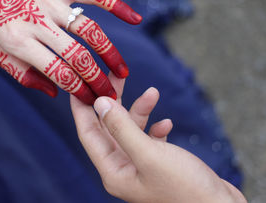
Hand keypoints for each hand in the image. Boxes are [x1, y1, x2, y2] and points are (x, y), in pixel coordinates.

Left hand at [0, 0, 141, 104]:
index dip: (78, 90)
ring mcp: (53, 2)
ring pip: (90, 30)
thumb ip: (23, 75)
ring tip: (122, 71)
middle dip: (97, 79)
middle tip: (110, 94)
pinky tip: (134, 18)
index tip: (92, 101)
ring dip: (110, 52)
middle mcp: (39, 22)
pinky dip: (116, 5)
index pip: (58, 72)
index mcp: (20, 42)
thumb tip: (55, 93)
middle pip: (77, 56)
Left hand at [70, 73, 246, 202]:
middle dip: (114, 102)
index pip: (88, 134)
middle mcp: (123, 168)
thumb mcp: (149, 154)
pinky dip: (156, 128)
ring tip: (153, 92)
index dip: (82, 108)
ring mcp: (140, 165)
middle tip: (116, 76)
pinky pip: (149, 139)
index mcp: (113, 171)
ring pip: (132, 130)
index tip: (80, 84)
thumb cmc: (185, 189)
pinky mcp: (158, 163)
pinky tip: (166, 124)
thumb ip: (122, 128)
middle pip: (110, 127)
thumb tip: (99, 103)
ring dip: (141, 111)